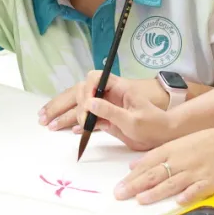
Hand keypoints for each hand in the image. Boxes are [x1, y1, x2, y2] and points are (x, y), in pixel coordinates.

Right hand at [38, 73, 167, 134]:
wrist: (164, 135)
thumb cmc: (154, 124)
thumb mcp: (133, 119)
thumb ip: (110, 111)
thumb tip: (89, 103)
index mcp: (117, 87)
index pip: (94, 79)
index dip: (86, 89)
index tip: (86, 105)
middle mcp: (109, 94)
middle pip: (81, 92)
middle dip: (64, 103)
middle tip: (51, 118)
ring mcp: (107, 107)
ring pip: (81, 106)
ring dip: (65, 114)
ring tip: (49, 125)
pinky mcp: (107, 119)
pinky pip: (88, 118)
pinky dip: (77, 123)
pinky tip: (68, 129)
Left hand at [115, 128, 213, 205]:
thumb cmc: (202, 143)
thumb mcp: (176, 144)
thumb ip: (154, 155)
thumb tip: (132, 165)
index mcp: (171, 150)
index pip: (147, 164)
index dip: (132, 176)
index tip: (119, 186)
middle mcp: (180, 161)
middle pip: (155, 174)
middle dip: (136, 185)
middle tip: (121, 194)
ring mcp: (195, 172)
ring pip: (172, 183)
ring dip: (155, 192)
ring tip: (141, 200)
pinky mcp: (209, 181)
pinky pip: (197, 189)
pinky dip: (188, 195)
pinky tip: (178, 202)